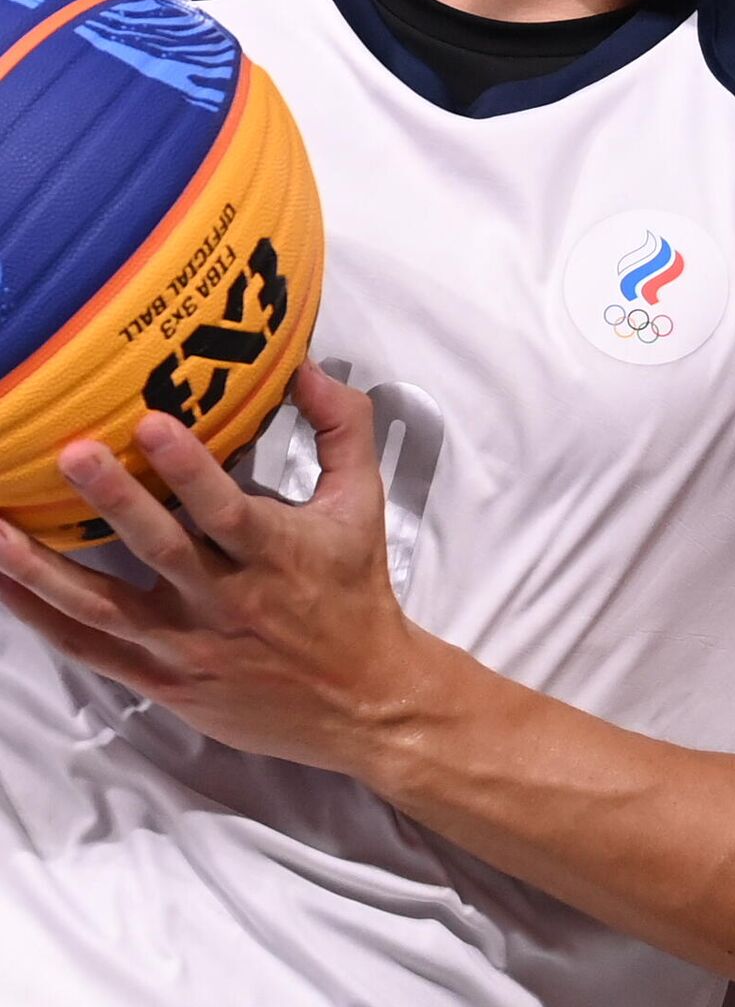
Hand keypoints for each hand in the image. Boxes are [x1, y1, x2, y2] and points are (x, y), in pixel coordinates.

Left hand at [0, 362, 419, 771]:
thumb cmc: (355, 590)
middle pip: (159, 550)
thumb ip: (342, 427)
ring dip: (45, 568)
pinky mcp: (160, 681)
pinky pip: (89, 648)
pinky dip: (41, 617)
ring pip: (103, 607)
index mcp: (277, 555)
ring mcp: (186, 647)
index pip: (226, 510)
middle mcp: (226, 602)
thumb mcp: (364, 502)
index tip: (151, 424)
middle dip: (112, 501)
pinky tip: (1, 583)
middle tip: (69, 454)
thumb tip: (304, 367)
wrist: (359, 700)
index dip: (188, 469)